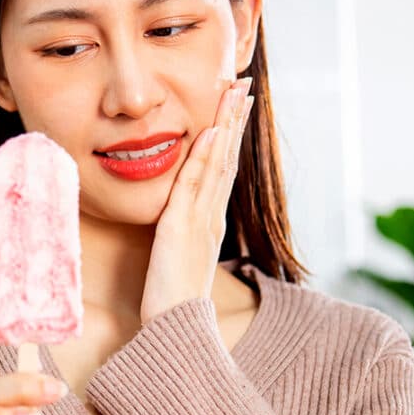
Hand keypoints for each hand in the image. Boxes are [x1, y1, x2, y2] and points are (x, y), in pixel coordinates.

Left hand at [139, 77, 254, 324]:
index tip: (234, 106)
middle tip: (243, 86)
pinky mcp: (182, 227)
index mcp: (207, 219)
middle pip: (227, 158)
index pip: (221, 168)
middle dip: (234, 120)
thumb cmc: (170, 297)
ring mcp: (199, 219)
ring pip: (217, 164)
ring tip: (234, 95)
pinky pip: (195, 184)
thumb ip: (177, 231)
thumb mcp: (174, 254)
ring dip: (226, 126)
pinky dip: (205, 156)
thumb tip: (172, 216)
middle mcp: (209, 214)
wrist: (174, 327)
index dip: (229, 136)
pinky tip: (211, 131)